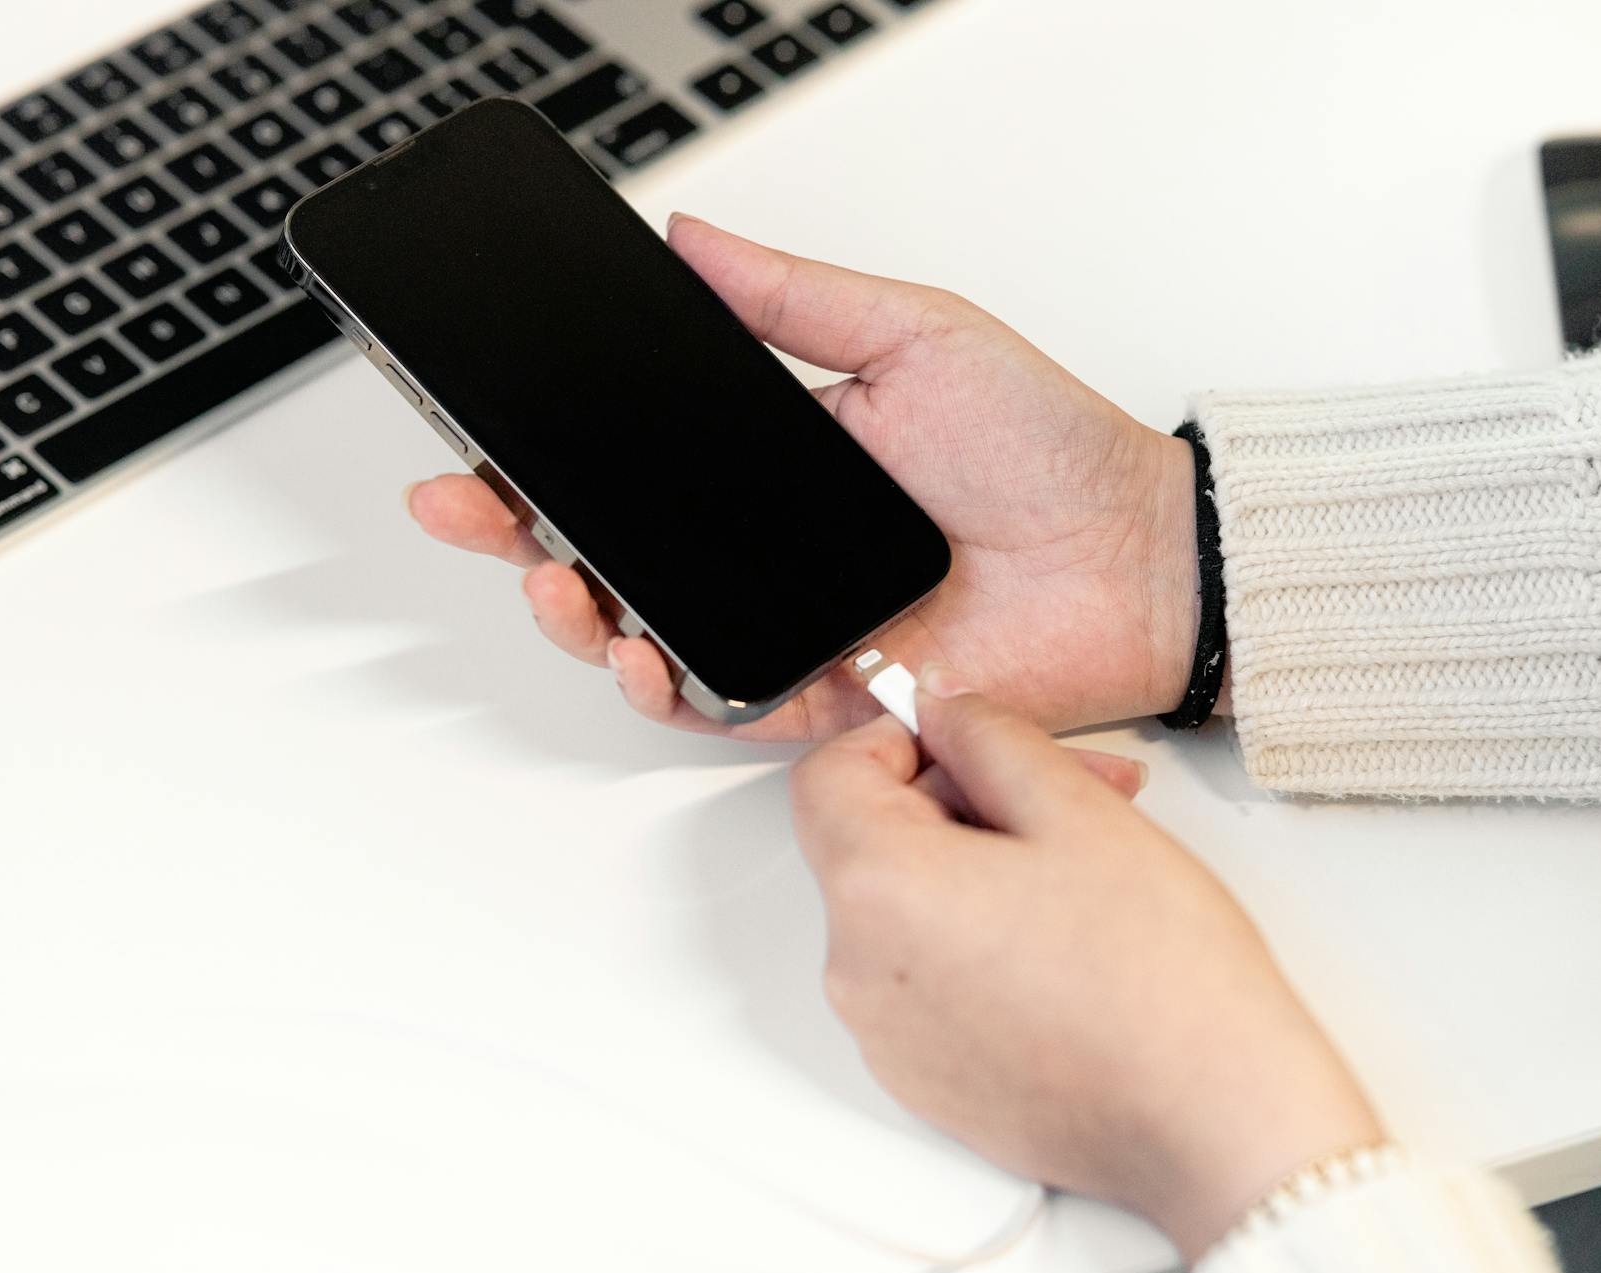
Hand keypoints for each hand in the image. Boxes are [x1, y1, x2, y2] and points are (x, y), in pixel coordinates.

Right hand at [407, 215, 1201, 739]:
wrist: (1135, 553)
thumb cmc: (1047, 446)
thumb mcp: (911, 335)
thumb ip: (793, 298)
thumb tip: (689, 240)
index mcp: (775, 467)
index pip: (634, 466)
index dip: (549, 457)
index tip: (480, 435)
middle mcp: (769, 554)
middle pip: (615, 554)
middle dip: (521, 534)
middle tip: (465, 503)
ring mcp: (791, 628)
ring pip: (646, 636)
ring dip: (576, 613)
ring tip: (547, 575)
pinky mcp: (826, 697)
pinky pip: (723, 703)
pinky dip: (667, 688)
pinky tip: (633, 650)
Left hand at [788, 667, 1380, 1258]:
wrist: (1212, 1122)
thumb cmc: (1160, 982)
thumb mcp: (1076, 810)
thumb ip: (988, 736)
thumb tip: (944, 711)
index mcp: (878, 889)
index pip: (829, 776)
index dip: (896, 738)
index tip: (961, 737)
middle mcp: (857, 971)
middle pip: (872, 842)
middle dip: (963, 800)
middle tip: (1068, 793)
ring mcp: (885, 1036)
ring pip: (905, 911)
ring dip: (975, 871)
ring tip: (1081, 873)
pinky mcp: (922, 1080)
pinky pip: (923, 981)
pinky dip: (974, 944)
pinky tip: (1063, 944)